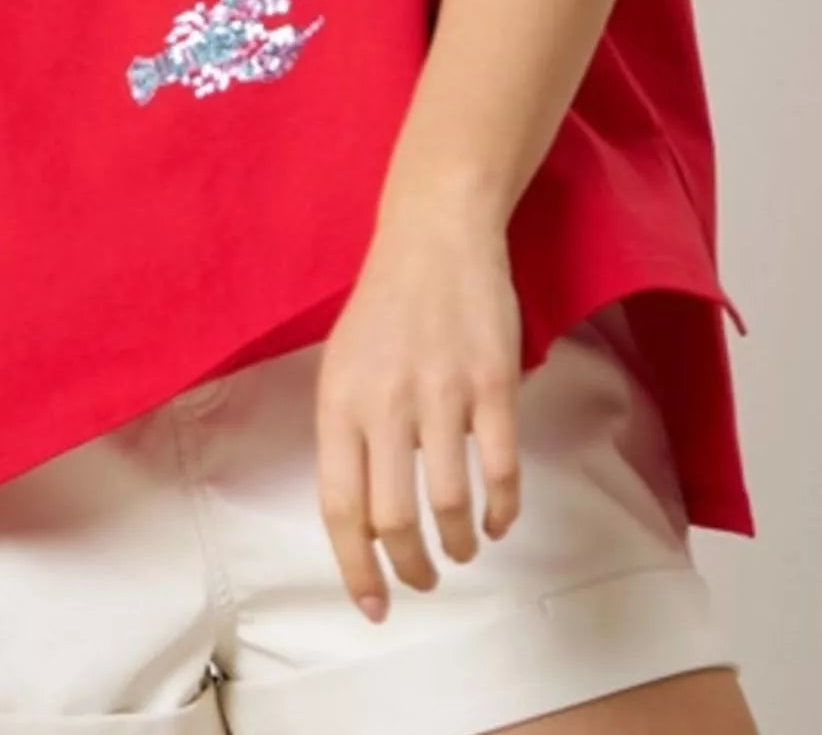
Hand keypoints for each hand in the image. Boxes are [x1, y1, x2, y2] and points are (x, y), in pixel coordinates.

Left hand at [314, 198, 522, 622]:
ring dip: (458, 544)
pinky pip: (500, 470)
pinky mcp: (492, 383)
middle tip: (425, 581)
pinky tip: (498, 520)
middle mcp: (384, 402)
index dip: (356, 568)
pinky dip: (501, 510)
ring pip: (448, 503)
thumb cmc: (386, 305)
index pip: (338, 507)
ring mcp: (441, 393)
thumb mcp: (344, 365)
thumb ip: (350, 434)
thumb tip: (363, 518)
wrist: (435, 235)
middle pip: (393, 518)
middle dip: (411, 569)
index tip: (374, 606)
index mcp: (338, 401)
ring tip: (462, 551)